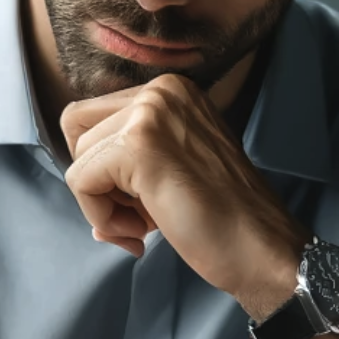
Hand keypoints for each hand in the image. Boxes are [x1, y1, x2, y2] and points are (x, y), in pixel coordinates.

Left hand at [61, 75, 307, 314]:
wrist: (261, 247)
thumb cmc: (223, 217)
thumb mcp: (174, 165)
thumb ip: (131, 160)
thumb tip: (80, 179)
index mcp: (171, 91)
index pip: (95, 119)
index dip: (107, 170)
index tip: (144, 203)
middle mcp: (160, 91)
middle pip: (77, 130)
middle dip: (99, 181)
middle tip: (139, 214)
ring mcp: (149, 113)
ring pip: (77, 158)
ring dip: (102, 206)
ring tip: (145, 226)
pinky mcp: (137, 144)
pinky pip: (80, 182)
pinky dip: (100, 217)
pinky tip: (140, 233)